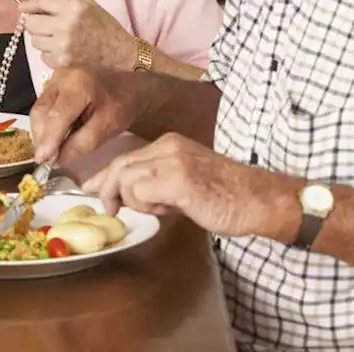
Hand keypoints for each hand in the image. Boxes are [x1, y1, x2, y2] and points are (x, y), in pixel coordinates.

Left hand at [21, 0, 136, 69]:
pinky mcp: (62, 61)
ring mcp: (62, 45)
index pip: (41, 3)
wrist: (120, 52)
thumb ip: (61, 3)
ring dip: (41, 38)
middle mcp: (66, 25)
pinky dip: (49, 52)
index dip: (29, 6)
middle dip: (33, 23)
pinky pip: (43, 55)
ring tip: (56, 37)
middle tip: (41, 24)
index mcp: (74, 7)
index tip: (22, 8)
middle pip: (31, 24)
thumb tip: (33, 6)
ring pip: (35, 41)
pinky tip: (62, 49)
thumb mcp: (87, 5)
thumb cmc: (104, 26)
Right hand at [29, 66, 149, 163]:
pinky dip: (44, 123)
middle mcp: (61, 77)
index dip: (49, 139)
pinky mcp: (53, 82)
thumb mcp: (108, 127)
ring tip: (47, 149)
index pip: (58, 116)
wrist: (128, 83)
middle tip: (44, 158)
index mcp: (78, 85)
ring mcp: (55, 78)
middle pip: (42, 111)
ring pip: (38, 109)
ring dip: (40, 132)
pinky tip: (51, 136)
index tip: (42, 160)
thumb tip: (57, 159)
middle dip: (41, 137)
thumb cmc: (122, 105)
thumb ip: (82, 143)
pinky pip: (42, 106)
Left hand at [83, 133, 300, 237]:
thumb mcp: (185, 182)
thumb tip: (124, 195)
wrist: (261, 200)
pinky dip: (145, 205)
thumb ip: (156, 183)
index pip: (126, 158)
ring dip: (134, 201)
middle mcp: (167, 146)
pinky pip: (139, 191)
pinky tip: (167, 210)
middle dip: (108, 189)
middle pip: (120, 166)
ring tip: (160, 209)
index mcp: (169, 143)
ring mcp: (171, 161)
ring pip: (125, 179)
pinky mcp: (176, 179)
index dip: (105, 176)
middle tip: (111, 209)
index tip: (92, 190)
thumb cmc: (228, 197)